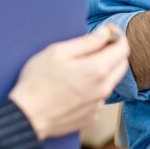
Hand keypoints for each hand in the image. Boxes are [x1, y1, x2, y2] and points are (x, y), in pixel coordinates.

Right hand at [9, 24, 128, 139]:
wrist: (26, 117)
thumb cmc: (38, 82)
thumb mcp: (58, 52)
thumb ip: (87, 41)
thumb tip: (106, 33)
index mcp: (97, 69)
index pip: (123, 48)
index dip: (117, 36)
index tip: (107, 31)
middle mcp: (103, 89)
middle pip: (122, 65)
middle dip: (114, 52)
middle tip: (96, 46)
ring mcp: (98, 105)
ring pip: (110, 82)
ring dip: (103, 71)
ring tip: (80, 67)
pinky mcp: (91, 116)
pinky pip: (99, 97)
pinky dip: (93, 88)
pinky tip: (74, 87)